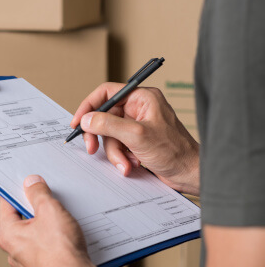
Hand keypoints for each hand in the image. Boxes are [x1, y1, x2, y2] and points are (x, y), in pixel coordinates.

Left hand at [0, 175, 133, 266]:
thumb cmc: (60, 253)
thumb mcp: (50, 210)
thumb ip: (38, 193)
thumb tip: (31, 183)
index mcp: (8, 235)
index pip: (6, 204)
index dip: (17, 190)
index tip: (25, 182)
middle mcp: (14, 250)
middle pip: (22, 219)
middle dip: (36, 207)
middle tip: (49, 200)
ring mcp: (28, 262)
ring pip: (36, 234)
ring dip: (47, 224)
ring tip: (62, 220)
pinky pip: (46, 247)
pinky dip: (55, 240)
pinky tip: (67, 236)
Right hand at [71, 83, 199, 195]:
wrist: (189, 173)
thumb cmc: (175, 151)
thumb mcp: (137, 135)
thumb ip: (108, 125)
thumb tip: (87, 119)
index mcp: (141, 97)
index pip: (107, 92)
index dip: (89, 106)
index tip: (78, 121)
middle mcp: (138, 108)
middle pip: (104, 117)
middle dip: (101, 136)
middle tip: (92, 148)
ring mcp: (136, 125)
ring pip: (109, 135)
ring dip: (114, 152)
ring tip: (126, 163)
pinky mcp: (135, 140)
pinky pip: (116, 146)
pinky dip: (121, 157)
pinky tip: (132, 164)